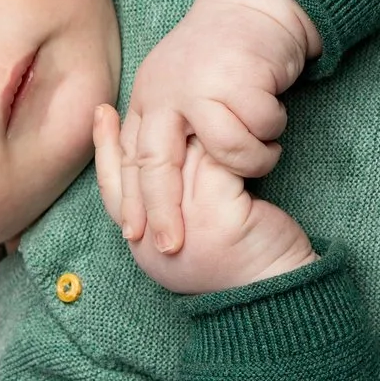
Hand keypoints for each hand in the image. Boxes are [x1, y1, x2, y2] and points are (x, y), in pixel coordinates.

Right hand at [94, 104, 317, 294]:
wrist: (280, 282)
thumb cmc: (240, 253)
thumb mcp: (195, 229)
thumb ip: (170, 201)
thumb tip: (149, 155)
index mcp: (145, 246)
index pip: (112, 190)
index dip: (104, 151)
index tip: (99, 114)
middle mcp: (155, 240)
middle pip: (132, 170)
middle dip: (120, 133)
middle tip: (111, 101)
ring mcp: (184, 225)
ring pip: (173, 158)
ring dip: (182, 126)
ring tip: (179, 98)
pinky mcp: (216, 213)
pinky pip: (213, 159)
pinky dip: (225, 139)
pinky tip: (225, 120)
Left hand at [119, 0, 320, 255]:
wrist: (255, 8)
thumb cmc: (224, 61)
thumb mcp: (182, 95)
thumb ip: (165, 133)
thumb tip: (152, 195)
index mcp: (147, 99)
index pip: (128, 160)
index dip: (130, 201)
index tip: (135, 237)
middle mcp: (163, 91)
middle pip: (156, 163)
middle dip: (164, 209)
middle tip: (173, 246)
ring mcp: (198, 82)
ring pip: (224, 150)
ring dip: (252, 161)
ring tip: (264, 155)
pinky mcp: (237, 73)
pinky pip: (260, 127)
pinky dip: (273, 131)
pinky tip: (275, 118)